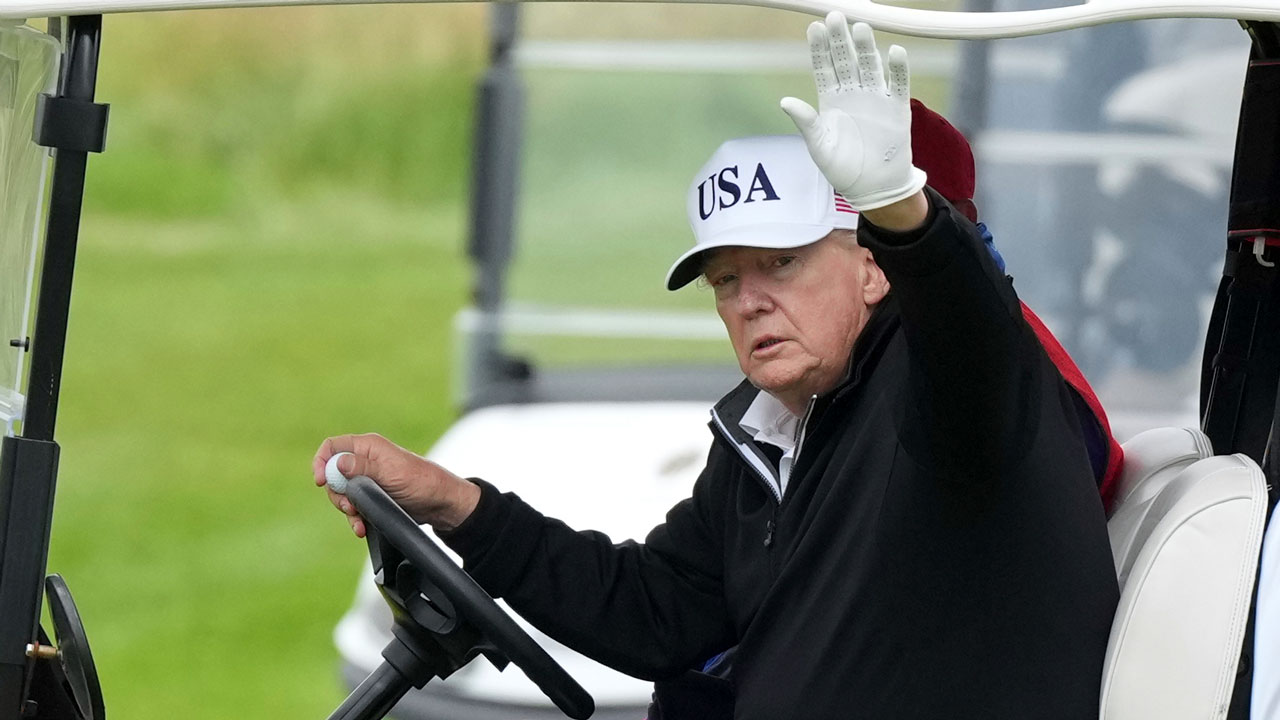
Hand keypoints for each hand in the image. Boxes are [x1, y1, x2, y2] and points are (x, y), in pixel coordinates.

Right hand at [312, 433, 479, 535]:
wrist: (439, 504)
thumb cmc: (422, 481)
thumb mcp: (391, 473)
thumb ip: (363, 468)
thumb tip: (338, 462)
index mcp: (368, 446)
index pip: (333, 447)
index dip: (322, 462)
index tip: (320, 481)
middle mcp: (364, 461)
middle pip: (332, 474)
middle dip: (336, 493)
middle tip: (348, 506)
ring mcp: (367, 479)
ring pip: (342, 493)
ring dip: (346, 509)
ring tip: (358, 519)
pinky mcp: (372, 496)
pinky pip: (353, 506)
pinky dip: (354, 517)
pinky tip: (360, 527)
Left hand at [780, 12, 926, 210]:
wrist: (872, 187)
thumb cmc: (842, 167)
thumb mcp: (819, 146)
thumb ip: (805, 122)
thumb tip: (784, 101)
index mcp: (831, 100)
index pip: (824, 68)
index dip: (819, 49)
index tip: (814, 28)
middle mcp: (853, 93)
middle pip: (846, 60)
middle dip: (840, 39)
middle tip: (835, 16)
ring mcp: (875, 98)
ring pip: (870, 66)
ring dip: (865, 48)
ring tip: (859, 28)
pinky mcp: (896, 108)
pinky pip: (897, 84)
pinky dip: (897, 69)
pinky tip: (894, 52)